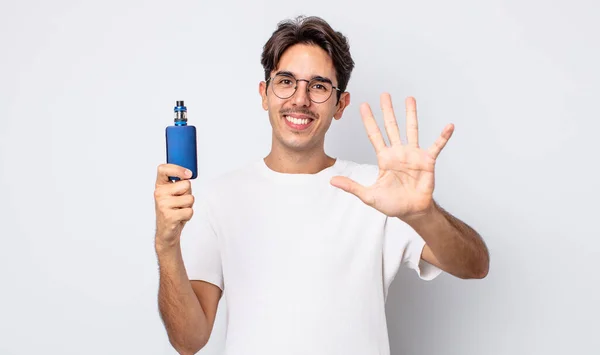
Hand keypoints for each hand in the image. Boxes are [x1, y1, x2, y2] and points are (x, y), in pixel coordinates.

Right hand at [154, 164, 194, 248]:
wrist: (166, 231)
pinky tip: (180, 217)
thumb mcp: (174, 194)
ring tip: (179, 210)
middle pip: (186, 184)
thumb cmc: (173, 210)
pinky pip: (189, 211)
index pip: (163, 169)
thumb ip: (180, 183)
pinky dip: (188, 215)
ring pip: (190, 198)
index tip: (188, 174)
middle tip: (180, 201)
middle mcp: (159, 193)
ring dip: (189, 206)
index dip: (177, 169)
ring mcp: (163, 205)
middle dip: (188, 193)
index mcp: (160, 185)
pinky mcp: (169, 216)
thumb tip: (189, 174)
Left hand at [330, 93, 453, 219]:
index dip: (369, 120)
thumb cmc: (392, 204)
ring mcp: (413, 155)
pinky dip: (443, 137)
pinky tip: (449, 126)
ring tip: (410, 99)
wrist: (411, 212)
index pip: (374, 135)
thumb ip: (352, 186)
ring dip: (411, 114)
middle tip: (384, 94)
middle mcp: (398, 152)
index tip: (363, 105)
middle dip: (387, 111)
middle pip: (391, 126)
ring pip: (412, 130)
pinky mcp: (427, 161)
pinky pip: (437, 146)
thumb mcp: (368, 195)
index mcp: (384, 158)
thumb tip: (332, 180)